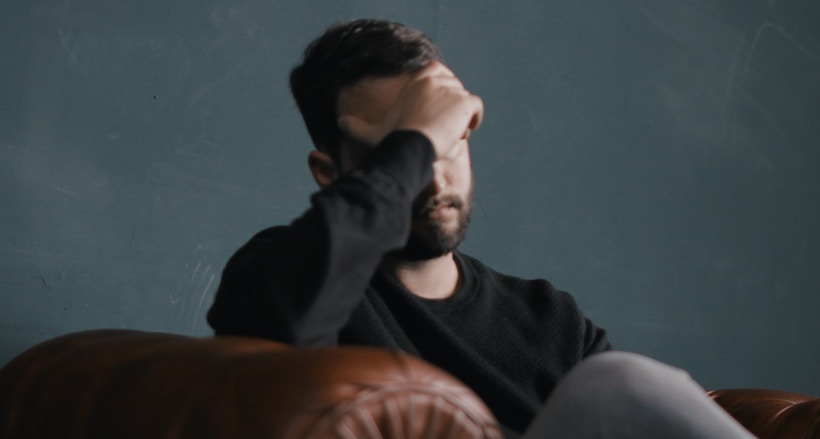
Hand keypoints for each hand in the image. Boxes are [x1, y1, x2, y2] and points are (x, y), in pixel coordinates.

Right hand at [338, 62, 483, 159]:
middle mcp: (436, 78)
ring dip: (460, 118)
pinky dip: (473, 120)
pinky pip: (476, 108)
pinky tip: (462, 132)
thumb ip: (356, 126)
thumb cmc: (392, 140)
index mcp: (418, 79)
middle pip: (454, 90)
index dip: (439, 96)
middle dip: (450, 108)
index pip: (439, 76)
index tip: (433, 114)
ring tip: (448, 135)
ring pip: (464, 102)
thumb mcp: (372, 132)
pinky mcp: (465, 101)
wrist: (410, 145)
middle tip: (440, 129)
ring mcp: (452, 88)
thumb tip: (339, 123)